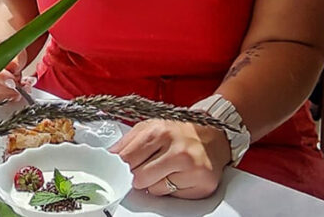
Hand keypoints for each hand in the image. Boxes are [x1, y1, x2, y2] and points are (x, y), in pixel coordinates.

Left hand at [109, 120, 230, 198]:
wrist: (213, 135)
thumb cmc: (179, 132)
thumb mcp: (150, 127)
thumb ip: (127, 142)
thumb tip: (110, 158)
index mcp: (159, 132)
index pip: (127, 159)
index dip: (120, 166)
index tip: (117, 169)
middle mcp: (177, 150)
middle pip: (139, 177)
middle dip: (137, 175)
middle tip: (145, 167)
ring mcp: (191, 168)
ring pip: (154, 189)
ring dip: (154, 183)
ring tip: (164, 168)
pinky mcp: (202, 184)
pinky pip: (172, 196)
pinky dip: (170, 188)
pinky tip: (177, 175)